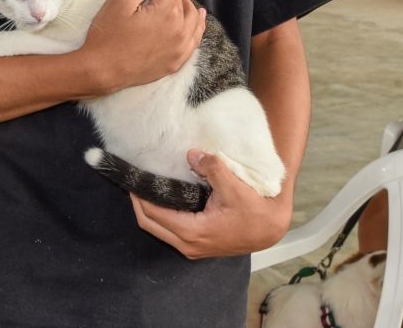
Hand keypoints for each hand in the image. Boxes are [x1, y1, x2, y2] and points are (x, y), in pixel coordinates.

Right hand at [79, 0, 204, 93]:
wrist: (102, 71)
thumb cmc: (108, 35)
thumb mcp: (119, 1)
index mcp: (168, 12)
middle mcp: (181, 29)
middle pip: (179, 0)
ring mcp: (181, 48)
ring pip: (193, 18)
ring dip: (185, 4)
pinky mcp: (177, 62)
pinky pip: (194, 40)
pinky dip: (197, 26)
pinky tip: (198, 17)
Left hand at [130, 149, 291, 258]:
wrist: (270, 229)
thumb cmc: (254, 210)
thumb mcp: (234, 185)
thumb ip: (212, 168)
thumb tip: (191, 154)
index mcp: (192, 232)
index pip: (154, 214)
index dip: (139, 196)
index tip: (132, 178)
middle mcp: (188, 244)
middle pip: (149, 224)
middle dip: (138, 203)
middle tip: (134, 180)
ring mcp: (192, 247)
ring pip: (158, 230)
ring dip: (149, 210)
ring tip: (146, 186)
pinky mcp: (197, 245)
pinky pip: (169, 231)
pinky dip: (161, 216)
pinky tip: (164, 197)